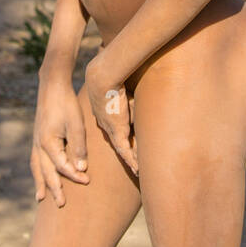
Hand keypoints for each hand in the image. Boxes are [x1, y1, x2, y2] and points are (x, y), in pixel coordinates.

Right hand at [30, 72, 89, 207]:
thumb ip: (78, 147)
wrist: (52, 85)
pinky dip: (37, 170)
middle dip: (54, 188)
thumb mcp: (76, 124)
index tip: (87, 180)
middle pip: (46, 172)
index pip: (62, 166)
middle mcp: (39, 144)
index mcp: (48, 143)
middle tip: (61, 204)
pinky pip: (35, 159)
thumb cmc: (66, 103)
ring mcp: (36, 141)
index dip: (75, 175)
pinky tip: (39, 174)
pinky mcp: (37, 136)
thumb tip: (81, 168)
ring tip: (40, 198)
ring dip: (40, 183)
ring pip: (37, 167)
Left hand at [85, 55, 138, 176]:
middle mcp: (105, 122)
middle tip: (132, 161)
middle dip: (123, 150)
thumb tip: (143, 103)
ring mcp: (110, 127)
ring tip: (137, 171)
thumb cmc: (115, 76)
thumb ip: (132, 98)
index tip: (125, 139)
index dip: (119, 134)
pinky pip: (124, 150)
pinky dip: (131, 160)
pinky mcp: (117, 130)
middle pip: (116, 139)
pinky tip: (136, 170)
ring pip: (121, 148)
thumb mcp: (125, 88)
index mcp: (104, 112)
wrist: (102, 76)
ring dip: (129, 159)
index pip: (113, 126)